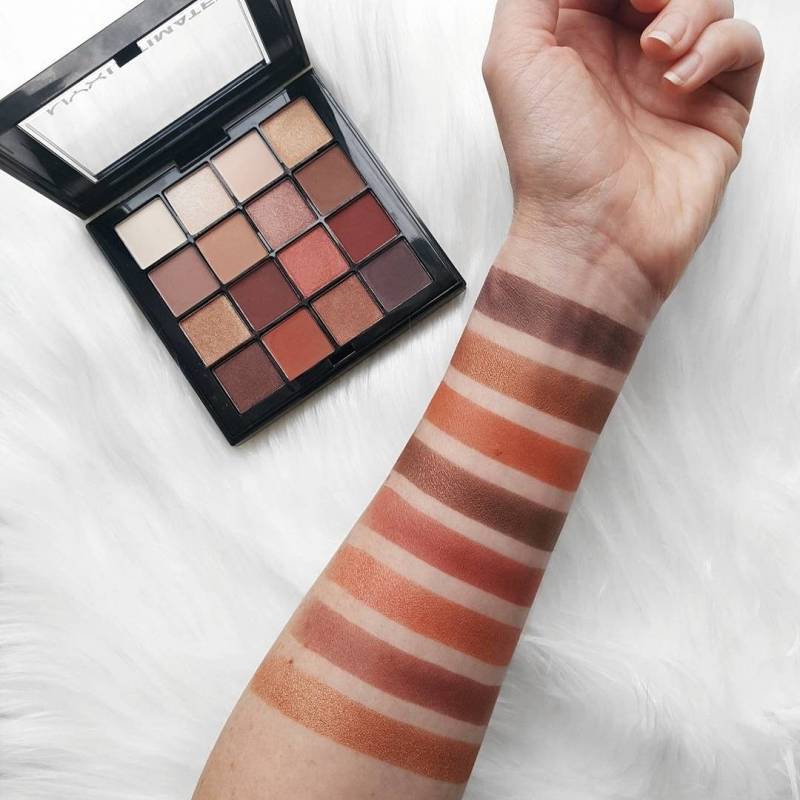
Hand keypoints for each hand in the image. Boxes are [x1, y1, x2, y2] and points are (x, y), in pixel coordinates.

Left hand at [483, 0, 763, 298]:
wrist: (594, 234)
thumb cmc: (551, 158)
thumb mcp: (514, 57)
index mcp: (576, 40)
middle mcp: (625, 56)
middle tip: (643, 4)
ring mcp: (675, 80)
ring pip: (710, 1)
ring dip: (691, 10)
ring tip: (658, 54)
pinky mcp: (718, 107)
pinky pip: (744, 45)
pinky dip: (720, 46)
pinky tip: (680, 80)